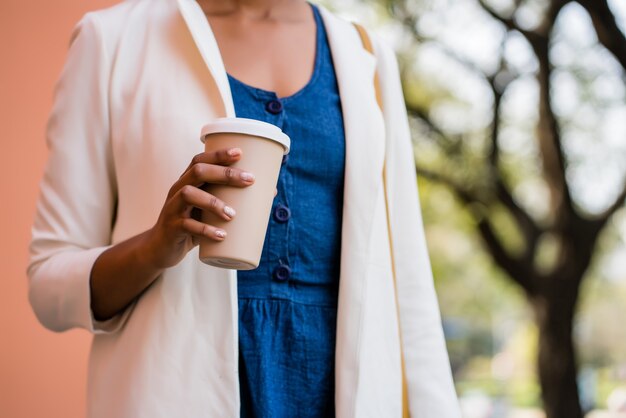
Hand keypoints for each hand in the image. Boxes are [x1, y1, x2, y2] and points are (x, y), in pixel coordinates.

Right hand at [144, 147, 254, 268]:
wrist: (161, 249)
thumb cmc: (192, 224)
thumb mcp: (209, 211)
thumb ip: (233, 201)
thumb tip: (271, 192)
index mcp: (187, 182)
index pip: (200, 160)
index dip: (219, 154)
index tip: (240, 152)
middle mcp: (178, 190)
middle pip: (198, 172)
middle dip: (225, 173)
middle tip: (249, 180)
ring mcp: (173, 208)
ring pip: (189, 194)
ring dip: (214, 202)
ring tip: (233, 214)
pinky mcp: (171, 228)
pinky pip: (187, 226)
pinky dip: (206, 231)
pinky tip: (222, 236)